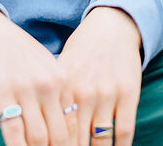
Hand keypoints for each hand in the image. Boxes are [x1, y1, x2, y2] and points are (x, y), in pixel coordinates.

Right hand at [0, 8, 73, 145]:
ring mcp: (25, 90)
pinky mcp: (1, 95)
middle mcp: (48, 86)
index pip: (72, 126)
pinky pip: (13, 133)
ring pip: (38, 138)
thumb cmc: (17, 55)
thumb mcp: (45, 69)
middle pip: (59, 136)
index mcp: (63, 81)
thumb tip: (65, 131)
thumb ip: (57, 96)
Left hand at [57, 7, 143, 145]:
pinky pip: (124, 131)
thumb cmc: (82, 51)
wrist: (112, 27)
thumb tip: (34, 123)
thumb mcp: (60, 70)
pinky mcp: (128, 94)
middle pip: (75, 140)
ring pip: (100, 141)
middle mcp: (83, 93)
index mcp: (63, 89)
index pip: (55, 131)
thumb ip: (52, 97)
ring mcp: (107, 94)